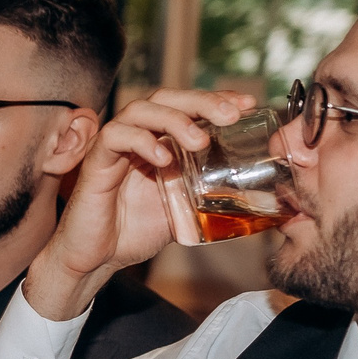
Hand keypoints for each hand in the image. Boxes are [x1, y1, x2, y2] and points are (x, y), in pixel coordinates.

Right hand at [24, 88, 257, 320]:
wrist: (96, 260)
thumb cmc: (135, 233)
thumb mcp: (185, 212)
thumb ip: (213, 199)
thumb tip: (262, 202)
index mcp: (158, 142)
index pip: (186, 106)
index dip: (216, 99)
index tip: (247, 103)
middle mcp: (136, 137)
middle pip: (166, 98)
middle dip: (201, 101)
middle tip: (230, 114)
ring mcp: (114, 147)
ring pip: (140, 110)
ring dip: (173, 120)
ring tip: (199, 141)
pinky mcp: (95, 163)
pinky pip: (114, 137)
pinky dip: (141, 141)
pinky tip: (163, 158)